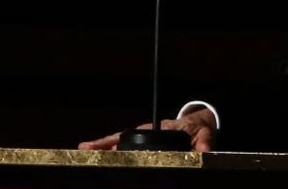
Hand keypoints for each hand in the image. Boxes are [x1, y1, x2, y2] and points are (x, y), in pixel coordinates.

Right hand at [78, 107, 217, 151]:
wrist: (198, 124)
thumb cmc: (197, 128)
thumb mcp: (203, 133)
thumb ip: (204, 141)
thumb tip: (204, 151)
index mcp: (156, 129)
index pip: (132, 135)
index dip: (115, 141)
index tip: (103, 146)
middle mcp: (145, 133)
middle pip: (118, 140)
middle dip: (101, 145)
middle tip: (82, 150)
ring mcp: (143, 141)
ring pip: (118, 146)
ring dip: (102, 151)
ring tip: (83, 157)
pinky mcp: (144, 148)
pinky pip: (125, 152)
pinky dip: (112, 156)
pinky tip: (101, 164)